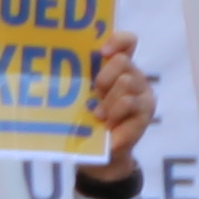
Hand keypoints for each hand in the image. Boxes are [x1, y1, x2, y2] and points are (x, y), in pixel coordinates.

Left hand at [84, 29, 154, 183]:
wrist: (100, 157)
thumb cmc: (87, 121)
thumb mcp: (80, 98)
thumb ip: (78, 80)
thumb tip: (51, 63)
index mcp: (119, 69)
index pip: (128, 42)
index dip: (117, 41)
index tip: (101, 52)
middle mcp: (135, 78)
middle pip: (123, 61)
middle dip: (104, 76)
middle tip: (95, 93)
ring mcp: (144, 95)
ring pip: (126, 82)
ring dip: (108, 100)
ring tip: (98, 115)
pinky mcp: (146, 114)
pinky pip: (129, 103)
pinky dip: (114, 114)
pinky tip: (107, 125)